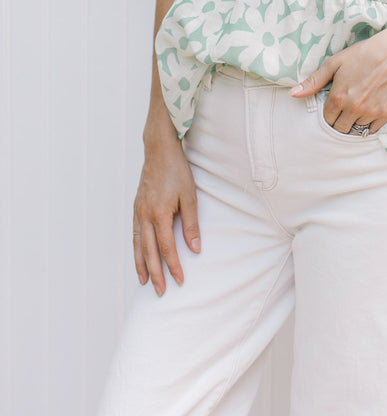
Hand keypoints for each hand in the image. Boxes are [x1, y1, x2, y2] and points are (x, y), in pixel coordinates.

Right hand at [132, 135, 200, 295]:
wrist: (159, 150)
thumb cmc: (177, 171)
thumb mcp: (190, 196)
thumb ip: (191, 223)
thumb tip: (195, 248)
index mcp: (159, 213)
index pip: (167, 247)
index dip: (173, 265)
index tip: (180, 281)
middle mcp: (145, 215)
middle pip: (149, 252)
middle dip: (156, 273)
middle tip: (160, 292)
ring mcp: (138, 211)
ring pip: (138, 245)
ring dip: (141, 265)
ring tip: (144, 282)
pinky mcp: (136, 207)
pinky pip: (134, 234)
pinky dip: (136, 249)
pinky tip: (139, 257)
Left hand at [291, 24, 386, 132]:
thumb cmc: (363, 54)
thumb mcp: (334, 63)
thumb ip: (314, 82)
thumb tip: (293, 94)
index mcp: (338, 97)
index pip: (326, 120)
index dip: (328, 114)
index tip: (334, 106)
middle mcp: (353, 108)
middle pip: (340, 129)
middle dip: (339, 122)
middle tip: (344, 110)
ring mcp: (371, 113)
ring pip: (356, 131)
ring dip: (354, 124)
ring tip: (356, 110)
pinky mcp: (386, 114)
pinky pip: (372, 130)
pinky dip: (368, 126)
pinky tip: (368, 112)